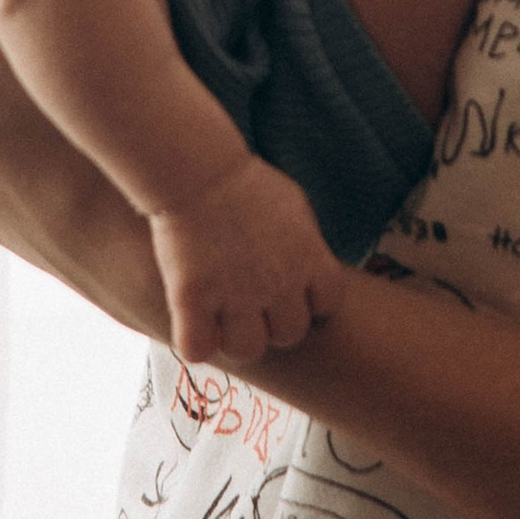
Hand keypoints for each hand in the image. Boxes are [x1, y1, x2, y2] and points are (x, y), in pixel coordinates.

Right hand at [150, 154, 343, 370]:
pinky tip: (192, 321)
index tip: (290, 293)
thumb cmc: (246, 182)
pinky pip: (197, 349)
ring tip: (221, 318)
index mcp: (310, 260)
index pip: (327, 307)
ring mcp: (236, 296)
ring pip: (247, 349)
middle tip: (251, 304)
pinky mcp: (193, 300)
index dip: (309, 304)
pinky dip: (194, 342)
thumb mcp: (296, 206)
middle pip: (289, 335)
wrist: (197, 169)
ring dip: (234, 337)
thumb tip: (314, 270)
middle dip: (272, 322)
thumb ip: (309, 245)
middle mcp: (279, 285)